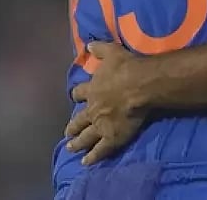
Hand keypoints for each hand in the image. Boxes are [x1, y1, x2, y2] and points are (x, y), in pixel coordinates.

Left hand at [64, 42, 150, 165]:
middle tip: (67, 133)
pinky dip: (93, 157)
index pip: (80, 93)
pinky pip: (100, 150)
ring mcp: (100, 125)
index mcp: (92, 90)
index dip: (77, 95)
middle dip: (72, 126)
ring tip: (71, 149)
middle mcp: (92, 109)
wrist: (138, 85)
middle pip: (79, 120)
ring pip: (86, 137)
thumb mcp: (111, 52)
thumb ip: (99, 49)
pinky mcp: (111, 137)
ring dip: (78, 143)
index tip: (75, 98)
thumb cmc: (126, 68)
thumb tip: (88, 44)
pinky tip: (86, 162)